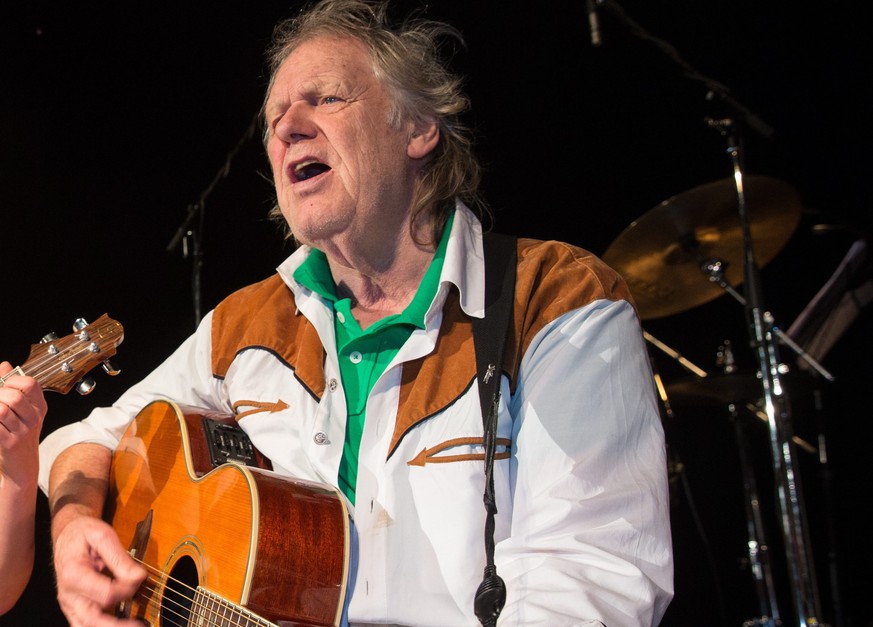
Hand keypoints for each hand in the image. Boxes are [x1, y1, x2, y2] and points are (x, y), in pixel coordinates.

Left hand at [0, 361, 46, 483]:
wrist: (20, 470)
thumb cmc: (18, 438)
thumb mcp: (20, 413)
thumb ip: (11, 387)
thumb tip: (4, 365)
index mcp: (38, 408)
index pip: (30, 384)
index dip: (12, 380)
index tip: (4, 386)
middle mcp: (33, 419)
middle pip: (13, 396)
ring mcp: (22, 432)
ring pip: (1, 409)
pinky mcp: (9, 443)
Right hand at [52, 514, 147, 625]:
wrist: (67, 534)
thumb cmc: (84, 533)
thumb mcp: (103, 536)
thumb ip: (120, 558)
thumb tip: (139, 577)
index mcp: (74, 574)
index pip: (106, 593)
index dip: (128, 589)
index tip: (142, 577)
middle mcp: (69, 594)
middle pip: (93, 620)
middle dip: (119, 626)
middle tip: (141, 624)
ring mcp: (70, 604)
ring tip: (135, 625)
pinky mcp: (74, 609)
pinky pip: (84, 625)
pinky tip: (122, 624)